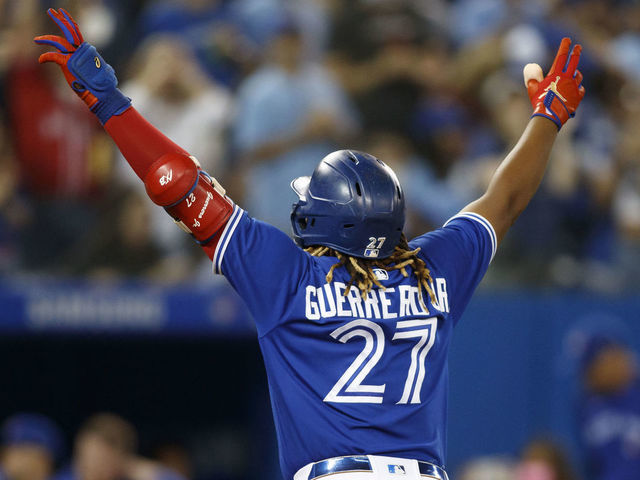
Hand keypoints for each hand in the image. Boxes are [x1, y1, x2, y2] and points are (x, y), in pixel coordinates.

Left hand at [34, 8, 129, 123]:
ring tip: (37, 39)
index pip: (77, 35)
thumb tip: (109, 71)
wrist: (103, 95)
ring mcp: (75, 57)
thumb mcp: (105, 75)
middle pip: (70, 30)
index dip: (71, 24)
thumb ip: (103, 69)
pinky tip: (40, 60)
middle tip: (53, 11)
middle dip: (61, 19)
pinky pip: (52, 56)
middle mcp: (82, 52)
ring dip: (46, 38)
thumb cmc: (105, 89)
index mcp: (89, 53)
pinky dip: (45, 57)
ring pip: (58, 41)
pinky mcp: (68, 64)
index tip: (64, 17)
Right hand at [523, 37, 585, 129]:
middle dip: (576, 53)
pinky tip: (574, 90)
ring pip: (578, 76)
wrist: (550, 115)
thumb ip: (533, 81)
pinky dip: (577, 88)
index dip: (564, 47)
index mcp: (556, 74)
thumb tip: (531, 76)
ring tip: (574, 74)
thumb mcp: (532, 90)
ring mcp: (574, 87)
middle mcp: (567, 78)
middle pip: (574, 62)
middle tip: (578, 47)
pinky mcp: (578, 96)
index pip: (561, 57)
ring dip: (576, 74)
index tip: (567, 39)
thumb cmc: (539, 102)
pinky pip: (580, 89)